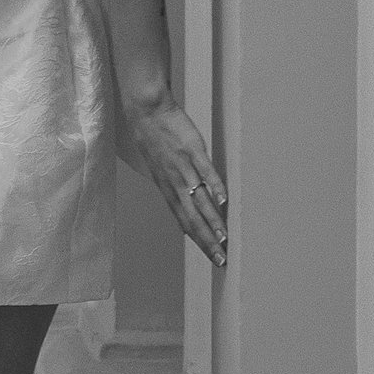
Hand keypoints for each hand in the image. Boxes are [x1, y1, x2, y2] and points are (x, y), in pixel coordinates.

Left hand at [127, 96, 227, 268]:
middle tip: (223, 259)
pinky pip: (205, 171)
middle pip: (193, 218)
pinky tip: (224, 200)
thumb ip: (176, 192)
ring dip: (213, 221)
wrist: (148, 114)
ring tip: (225, 238)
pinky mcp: (192, 150)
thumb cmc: (157, 143)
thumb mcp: (162, 172)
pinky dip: (214, 186)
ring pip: (199, 200)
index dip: (200, 242)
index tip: (214, 259)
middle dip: (208, 241)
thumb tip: (188, 209)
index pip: (186, 223)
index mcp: (168, 190)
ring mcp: (183, 167)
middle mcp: (175, 183)